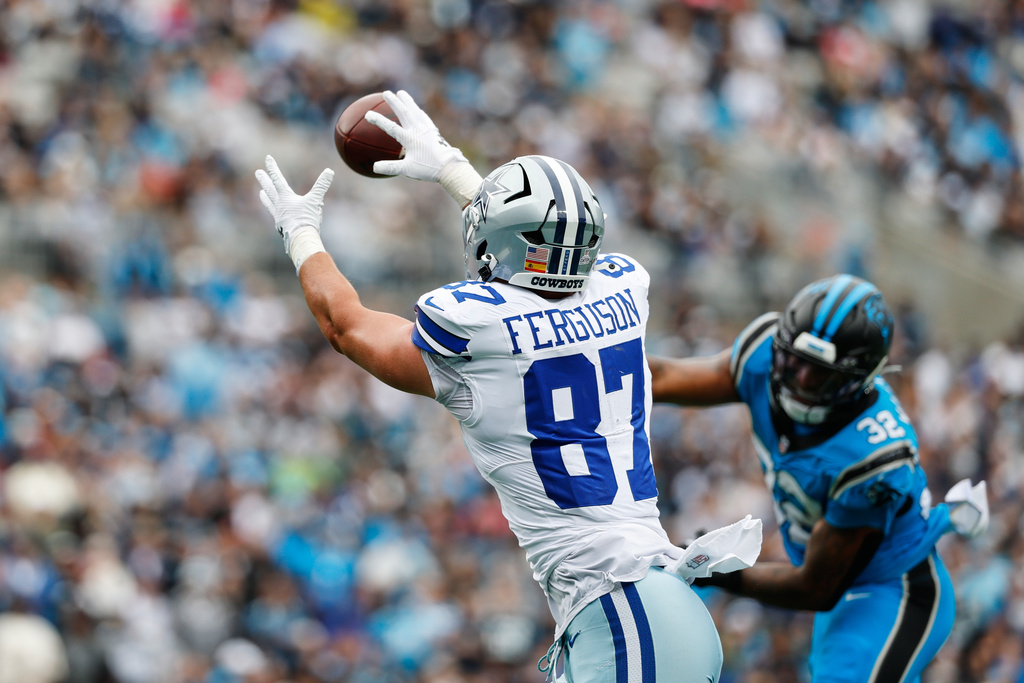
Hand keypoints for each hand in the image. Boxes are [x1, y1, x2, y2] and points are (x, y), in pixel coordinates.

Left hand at [255, 155, 333, 270]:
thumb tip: (329, 171)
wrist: (300, 240)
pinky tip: (275, 213)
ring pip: (270, 203)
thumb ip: (321, 186)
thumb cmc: (307, 220)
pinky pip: (275, 215)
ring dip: (265, 197)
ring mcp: (278, 216)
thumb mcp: (315, 201)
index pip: (277, 178)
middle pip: (269, 190)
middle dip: (264, 180)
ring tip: (260, 192)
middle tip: (257, 172)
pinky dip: (273, 211)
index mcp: (285, 197)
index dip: (273, 168)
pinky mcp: (281, 226)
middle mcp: (279, 205)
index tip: (267, 158)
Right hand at [364, 90, 466, 180]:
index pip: (391, 127)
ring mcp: (427, 129)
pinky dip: (418, 111)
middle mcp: (418, 131)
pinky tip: (417, 109)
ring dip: (407, 101)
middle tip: (386, 93)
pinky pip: (424, 117)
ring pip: (415, 111)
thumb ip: (390, 167)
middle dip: (394, 102)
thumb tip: (374, 168)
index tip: (368, 114)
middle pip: (404, 113)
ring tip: (401, 93)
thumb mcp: (407, 170)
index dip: (379, 120)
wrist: (449, 167)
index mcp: (410, 139)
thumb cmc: (427, 169)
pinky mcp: (433, 131)